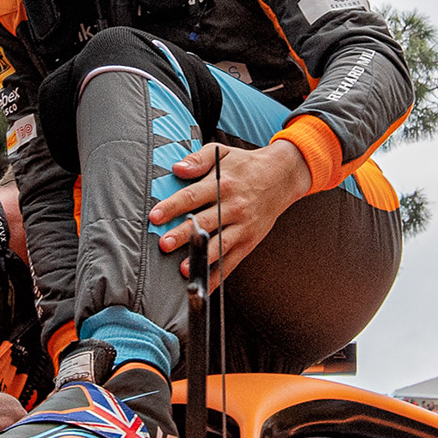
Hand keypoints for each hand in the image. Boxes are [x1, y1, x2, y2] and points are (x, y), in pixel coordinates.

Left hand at [150, 140, 311, 279]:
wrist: (282, 177)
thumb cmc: (245, 165)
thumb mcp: (222, 152)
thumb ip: (198, 159)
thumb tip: (177, 168)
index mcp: (223, 184)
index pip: (193, 196)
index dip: (173, 206)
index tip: (155, 215)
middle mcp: (234, 206)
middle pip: (205, 222)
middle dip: (184, 234)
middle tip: (164, 243)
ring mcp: (243, 226)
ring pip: (220, 244)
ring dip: (201, 257)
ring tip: (184, 269)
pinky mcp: (249, 241)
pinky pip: (233, 261)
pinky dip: (219, 275)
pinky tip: (205, 285)